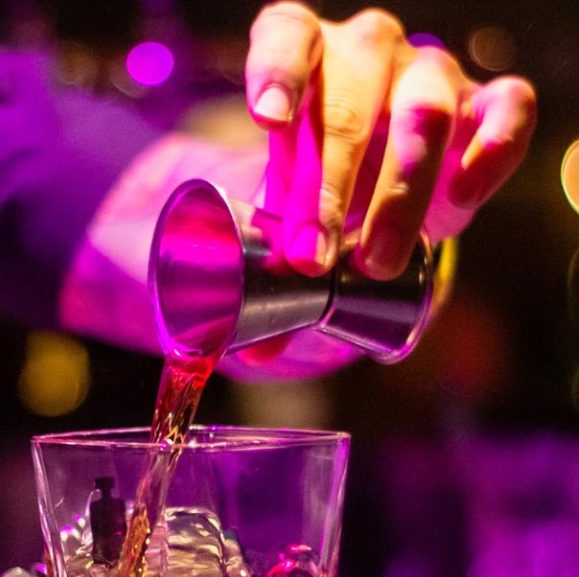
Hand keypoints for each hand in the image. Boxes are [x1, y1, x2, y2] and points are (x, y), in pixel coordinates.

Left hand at [245, 2, 535, 277]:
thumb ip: (268, 269)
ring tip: (376, 261)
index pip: (286, 39)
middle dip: (329, 190)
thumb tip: (258, 348)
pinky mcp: (484, 103)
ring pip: (425, 110)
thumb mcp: (283, 218)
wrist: (378, 181)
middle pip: (349, 105)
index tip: (268, 120)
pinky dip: (491, 152)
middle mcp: (365, 54)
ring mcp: (427, 74)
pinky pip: (507, 107)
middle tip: (313, 259)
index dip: (277, 74)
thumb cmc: (319, 186)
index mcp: (303, 60)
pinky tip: (462, 200)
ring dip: (400, 193)